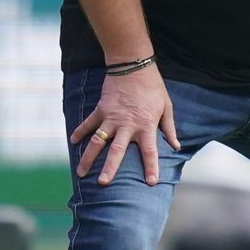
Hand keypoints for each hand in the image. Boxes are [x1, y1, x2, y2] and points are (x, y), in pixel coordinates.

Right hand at [70, 64, 177, 184]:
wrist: (133, 66)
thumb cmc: (153, 88)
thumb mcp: (166, 107)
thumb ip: (169, 128)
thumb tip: (176, 146)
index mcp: (146, 126)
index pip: (150, 151)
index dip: (151, 167)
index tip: (151, 182)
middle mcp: (127, 125)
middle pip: (117, 151)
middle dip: (110, 168)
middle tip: (103, 183)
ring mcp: (111, 118)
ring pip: (97, 141)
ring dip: (88, 157)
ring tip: (81, 173)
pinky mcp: (100, 109)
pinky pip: (88, 123)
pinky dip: (79, 132)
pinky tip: (73, 142)